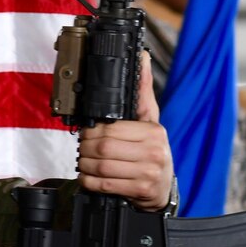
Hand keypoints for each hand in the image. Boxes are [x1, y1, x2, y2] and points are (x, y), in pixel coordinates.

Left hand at [77, 52, 173, 211]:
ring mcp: (149, 173)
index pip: (111, 129)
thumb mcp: (149, 120)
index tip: (86, 133)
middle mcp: (155, 151)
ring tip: (84, 163)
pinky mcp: (142, 191)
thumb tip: (143, 55)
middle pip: (104, 147)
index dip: (91, 131)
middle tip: (82, 149)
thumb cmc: (151, 152)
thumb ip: (142, 90)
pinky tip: (89, 177)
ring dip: (85, 166)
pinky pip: (105, 184)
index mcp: (154, 131)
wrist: (163, 189)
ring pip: (102, 166)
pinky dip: (90, 182)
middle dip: (85, 149)